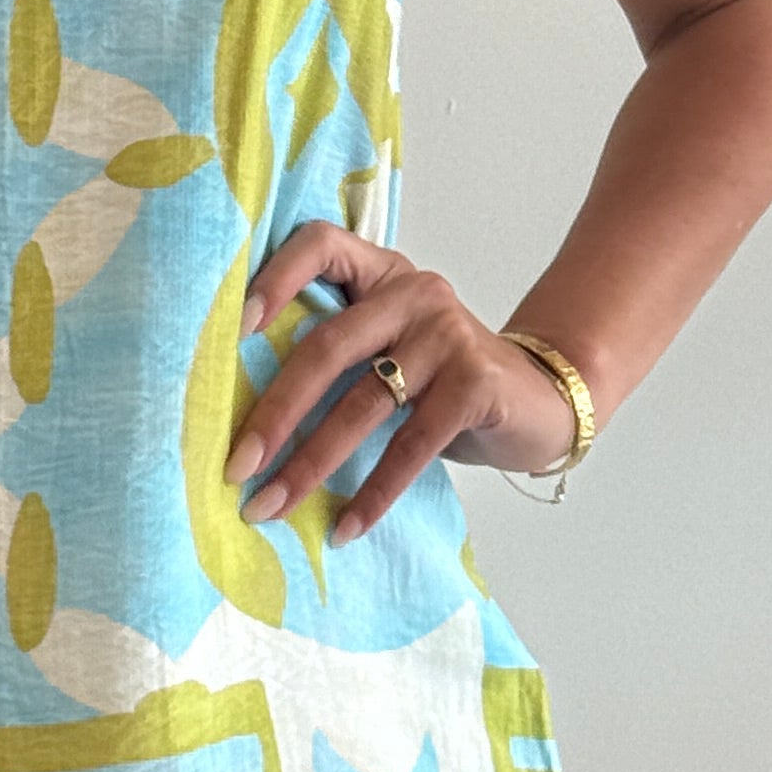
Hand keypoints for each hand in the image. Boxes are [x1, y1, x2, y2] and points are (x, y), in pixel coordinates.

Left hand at [221, 222, 583, 546]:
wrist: (539, 400)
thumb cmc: (441, 381)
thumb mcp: (388, 351)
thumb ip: (335, 357)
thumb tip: (242, 420)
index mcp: (380, 274)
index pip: (319, 245)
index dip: (272, 278)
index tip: (232, 330)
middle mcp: (413, 292)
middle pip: (326, 346)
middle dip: (274, 413)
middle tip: (236, 467)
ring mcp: (447, 334)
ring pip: (362, 403)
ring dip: (310, 463)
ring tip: (270, 506)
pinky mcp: (475, 382)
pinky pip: (411, 445)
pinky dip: (374, 493)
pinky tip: (346, 526)